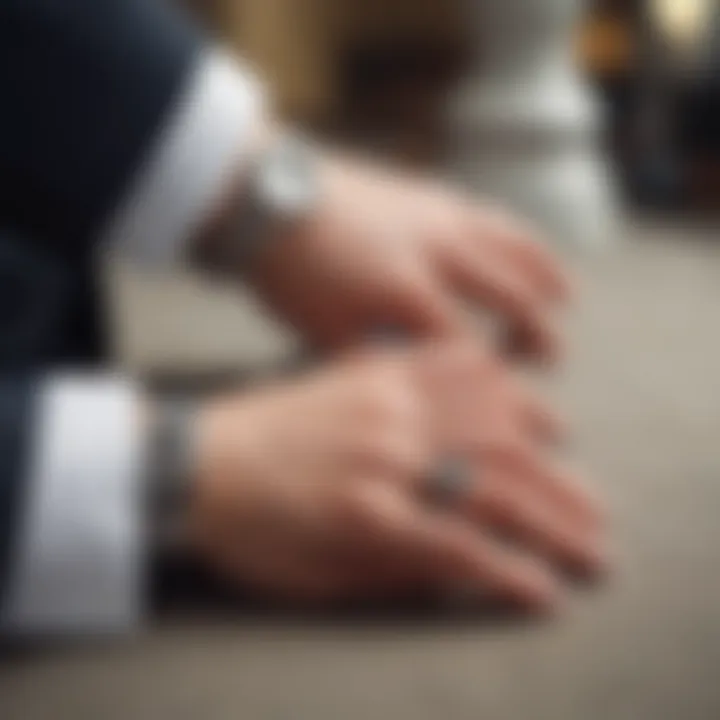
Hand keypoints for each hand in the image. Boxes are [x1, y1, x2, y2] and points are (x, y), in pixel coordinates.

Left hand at [189, 343, 602, 611]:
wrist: (198, 463)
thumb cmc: (252, 532)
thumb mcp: (315, 577)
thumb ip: (397, 570)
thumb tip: (469, 568)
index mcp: (368, 513)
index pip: (465, 546)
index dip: (517, 573)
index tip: (553, 592)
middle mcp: (388, 452)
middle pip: (493, 479)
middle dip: (554, 513)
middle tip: (596, 536)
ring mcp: (382, 404)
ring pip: (482, 414)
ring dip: (537, 442)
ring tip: (573, 463)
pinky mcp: (368, 373)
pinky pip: (439, 361)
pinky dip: (483, 371)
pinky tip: (509, 381)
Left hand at [249, 153, 570, 361]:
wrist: (272, 198)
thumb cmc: (293, 270)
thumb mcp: (322, 331)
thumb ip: (373, 362)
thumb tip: (409, 389)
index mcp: (406, 293)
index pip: (467, 347)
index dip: (494, 381)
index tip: (509, 403)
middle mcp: (437, 253)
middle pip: (510, 297)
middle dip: (538, 332)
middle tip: (552, 358)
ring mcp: (440, 218)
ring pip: (513, 248)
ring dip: (545, 276)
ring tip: (567, 297)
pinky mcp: (433, 196)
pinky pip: (492, 216)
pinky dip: (520, 237)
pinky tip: (525, 246)